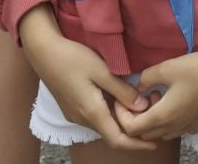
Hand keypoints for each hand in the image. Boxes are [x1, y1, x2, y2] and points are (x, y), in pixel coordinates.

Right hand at [19, 10, 154, 150]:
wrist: (44, 52)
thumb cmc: (74, 58)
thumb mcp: (103, 71)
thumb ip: (123, 90)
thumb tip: (143, 107)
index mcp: (91, 112)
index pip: (117, 140)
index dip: (136, 144)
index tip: (153, 143)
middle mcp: (82, 119)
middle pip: (110, 134)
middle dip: (131, 133)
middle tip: (151, 122)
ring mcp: (74, 114)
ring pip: (102, 126)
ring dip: (120, 123)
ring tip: (139, 111)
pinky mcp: (71, 107)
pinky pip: (94, 118)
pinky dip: (109, 116)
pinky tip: (119, 103)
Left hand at [116, 47, 197, 141]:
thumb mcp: (167, 67)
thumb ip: (146, 78)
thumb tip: (139, 86)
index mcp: (163, 116)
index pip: (131, 128)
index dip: (122, 115)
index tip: (123, 99)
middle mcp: (175, 127)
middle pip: (144, 134)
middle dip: (137, 117)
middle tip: (143, 95)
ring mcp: (188, 128)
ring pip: (161, 133)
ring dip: (154, 119)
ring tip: (160, 95)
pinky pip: (176, 129)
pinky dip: (169, 120)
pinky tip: (176, 99)